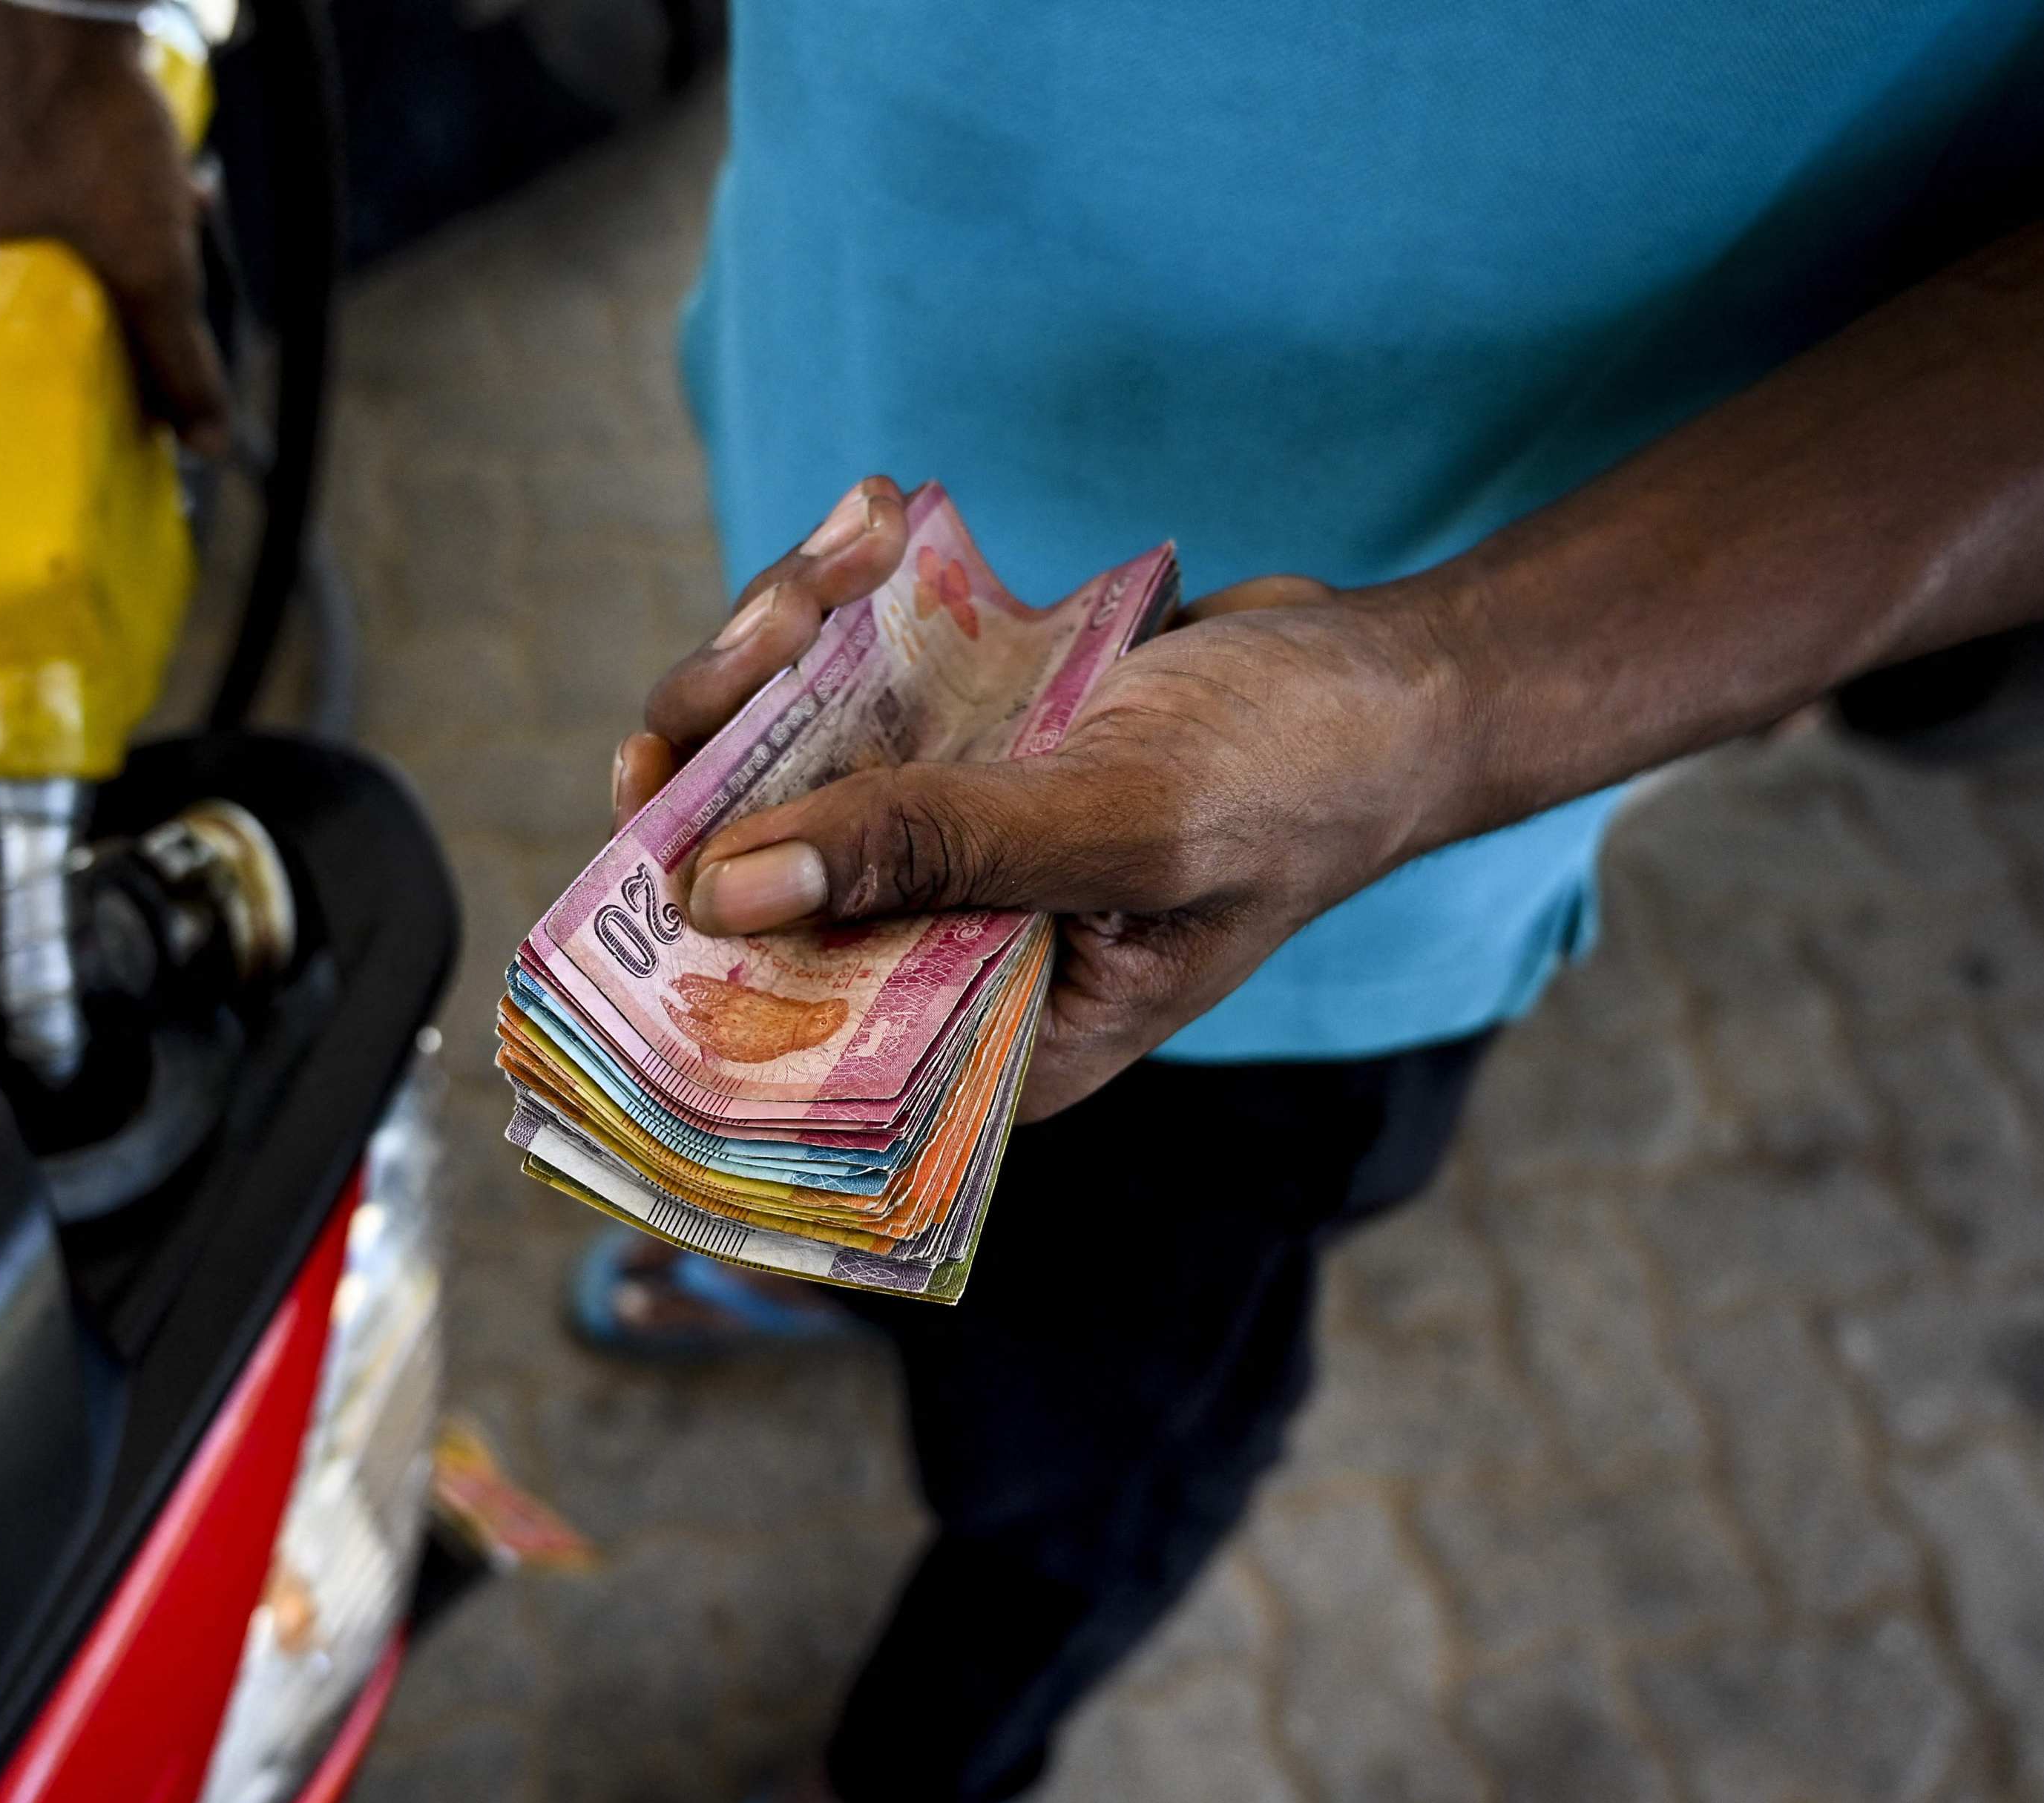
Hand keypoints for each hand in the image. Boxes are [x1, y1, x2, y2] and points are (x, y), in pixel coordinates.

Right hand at [0, 2, 230, 453]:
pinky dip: (129, 223)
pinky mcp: (18, 158)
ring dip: (137, 275)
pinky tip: (180, 197)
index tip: (108, 446)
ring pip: (67, 276)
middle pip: (38, 337)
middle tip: (169, 352)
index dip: (53, 424)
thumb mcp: (151, 266)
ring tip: (184, 245)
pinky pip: (76, 221)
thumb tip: (205, 444)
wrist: (70, 7)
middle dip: (119, 342)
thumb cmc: (86, 130)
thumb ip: (178, 360)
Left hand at [613, 477, 1470, 1119]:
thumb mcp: (1117, 823)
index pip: (764, 1035)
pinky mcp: (943, 750)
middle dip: (727, 739)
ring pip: (767, 758)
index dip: (672, 944)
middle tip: (770, 632)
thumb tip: (723, 892)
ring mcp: (933, 850)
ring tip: (856, 545)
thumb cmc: (1296, 778)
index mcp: (972, 1046)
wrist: (1390, 676)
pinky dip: (835, 596)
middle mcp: (932, 960)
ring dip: (779, 638)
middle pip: (735, 880)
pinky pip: (829, 683)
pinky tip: (884, 515)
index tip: (653, 810)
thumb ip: (927, 855)